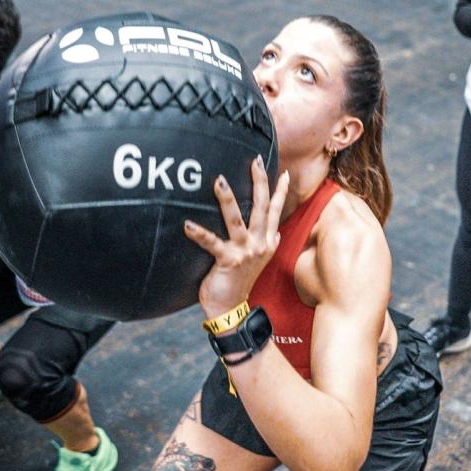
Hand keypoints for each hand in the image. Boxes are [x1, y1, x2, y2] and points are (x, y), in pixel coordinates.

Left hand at [184, 157, 289, 319]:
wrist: (232, 309)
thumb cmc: (240, 281)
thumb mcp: (258, 259)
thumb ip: (267, 242)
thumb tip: (275, 231)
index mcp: (267, 242)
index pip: (275, 210)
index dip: (279, 191)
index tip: (283, 172)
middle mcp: (260, 244)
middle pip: (262, 208)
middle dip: (259, 182)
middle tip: (254, 161)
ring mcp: (245, 252)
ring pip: (237, 220)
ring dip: (228, 200)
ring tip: (219, 181)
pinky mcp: (228, 261)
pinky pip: (212, 243)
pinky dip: (199, 233)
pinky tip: (187, 225)